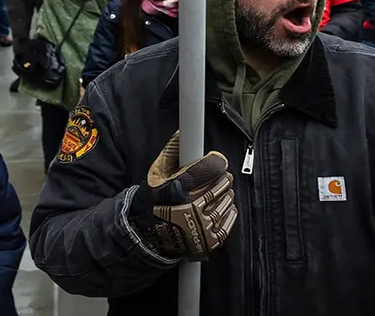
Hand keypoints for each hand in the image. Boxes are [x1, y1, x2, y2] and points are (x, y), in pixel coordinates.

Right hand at [129, 131, 237, 260]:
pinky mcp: (209, 241)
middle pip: (222, 182)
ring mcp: (201, 226)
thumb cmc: (151, 202)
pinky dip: (228, 210)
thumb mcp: (155, 174)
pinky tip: (219, 207)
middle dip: (221, 177)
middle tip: (215, 177)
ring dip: (225, 193)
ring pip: (228, 199)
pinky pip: (230, 218)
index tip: (214, 160)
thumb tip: (182, 133)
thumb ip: (171, 152)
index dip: (216, 161)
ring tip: (214, 192)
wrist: (145, 237)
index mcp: (178, 188)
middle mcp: (191, 207)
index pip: (213, 166)